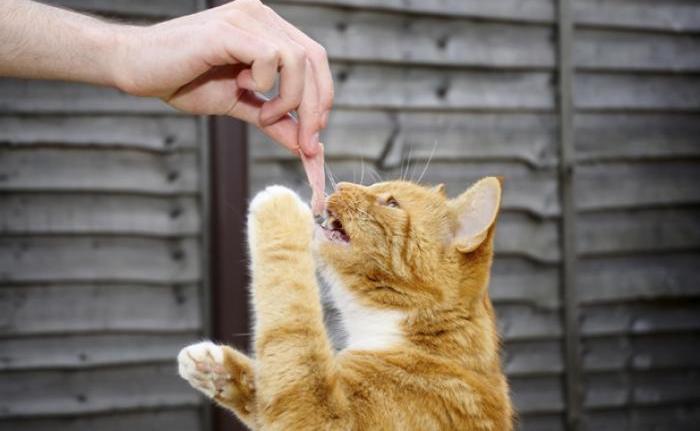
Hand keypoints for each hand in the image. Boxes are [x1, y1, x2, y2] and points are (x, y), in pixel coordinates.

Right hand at [113, 0, 332, 156]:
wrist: (137, 68)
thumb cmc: (182, 80)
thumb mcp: (238, 105)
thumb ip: (273, 120)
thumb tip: (304, 144)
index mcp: (267, 29)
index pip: (314, 59)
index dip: (322, 97)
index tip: (312, 134)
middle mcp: (260, 16)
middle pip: (313, 59)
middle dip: (314, 107)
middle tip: (304, 141)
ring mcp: (245, 18)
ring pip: (297, 58)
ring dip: (290, 98)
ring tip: (264, 116)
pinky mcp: (227, 29)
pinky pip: (269, 56)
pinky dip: (266, 83)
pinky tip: (244, 90)